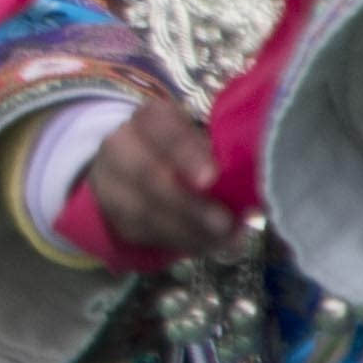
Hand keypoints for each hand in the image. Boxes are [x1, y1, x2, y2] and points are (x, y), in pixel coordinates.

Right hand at [73, 98, 245, 264]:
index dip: (186, 154)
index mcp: (150, 118)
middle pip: (146, 175)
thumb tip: (253, 182)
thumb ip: (222, 155)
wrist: (136, 162)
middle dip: (188, 204)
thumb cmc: (188, 148)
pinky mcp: (111, 214)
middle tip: (224, 223)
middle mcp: (120, 144)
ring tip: (225, 241)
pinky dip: (179, 242)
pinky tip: (208, 244)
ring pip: (141, 211)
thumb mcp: (204, 137)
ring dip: (187, 230)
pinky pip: (142, 233)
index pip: (164, 131)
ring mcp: (108, 180)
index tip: (211, 177)